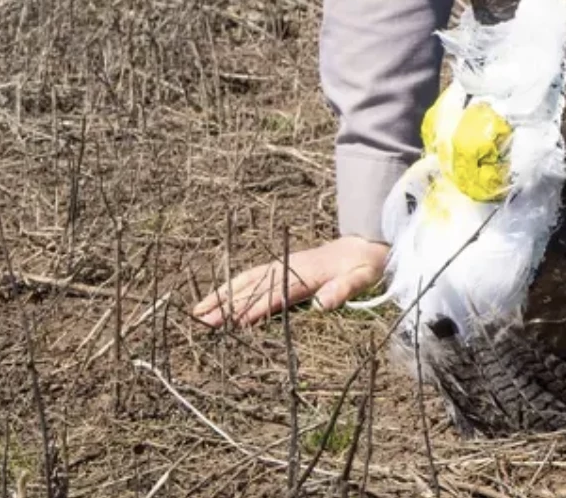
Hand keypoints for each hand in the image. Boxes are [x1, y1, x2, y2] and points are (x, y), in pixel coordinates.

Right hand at [191, 235, 389, 329]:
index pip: (275, 296)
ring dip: (223, 294)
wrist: (366, 242)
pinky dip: (234, 285)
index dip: (255, 309)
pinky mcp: (283, 266)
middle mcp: (289, 267)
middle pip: (253, 287)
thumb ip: (344, 289)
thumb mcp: (362, 278)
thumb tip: (324, 304)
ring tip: (198, 310)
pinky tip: (221, 296)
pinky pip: (253, 276)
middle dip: (227, 304)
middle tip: (201, 321)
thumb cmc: (365, 265)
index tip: (234, 324)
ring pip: (247, 280)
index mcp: (306, 274)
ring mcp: (284, 265)